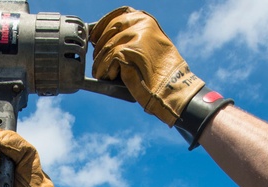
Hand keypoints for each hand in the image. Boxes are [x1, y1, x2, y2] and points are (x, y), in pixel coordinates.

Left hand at [90, 7, 204, 126]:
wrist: (173, 89)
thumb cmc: (162, 73)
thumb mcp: (149, 46)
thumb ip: (133, 37)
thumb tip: (107, 39)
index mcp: (146, 20)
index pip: (118, 15)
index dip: (102, 25)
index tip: (94, 37)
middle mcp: (141, 23)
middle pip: (109, 31)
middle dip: (99, 47)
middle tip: (97, 60)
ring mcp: (135, 36)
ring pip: (106, 47)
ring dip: (100, 62)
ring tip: (101, 73)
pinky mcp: (129, 50)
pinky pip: (107, 59)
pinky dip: (103, 69)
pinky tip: (106, 76)